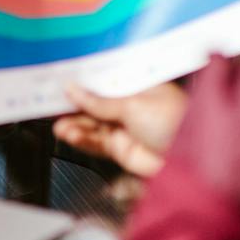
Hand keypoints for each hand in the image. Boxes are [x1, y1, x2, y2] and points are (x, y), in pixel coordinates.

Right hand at [52, 81, 189, 177]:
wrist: (188, 159)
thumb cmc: (173, 121)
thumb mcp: (132, 103)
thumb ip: (99, 102)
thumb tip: (72, 90)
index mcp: (138, 86)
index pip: (105, 81)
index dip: (83, 81)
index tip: (62, 80)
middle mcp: (131, 106)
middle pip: (95, 104)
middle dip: (74, 105)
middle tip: (50, 104)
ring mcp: (126, 128)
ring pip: (93, 125)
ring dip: (74, 125)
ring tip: (58, 125)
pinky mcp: (122, 149)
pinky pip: (97, 143)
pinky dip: (82, 139)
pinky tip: (70, 135)